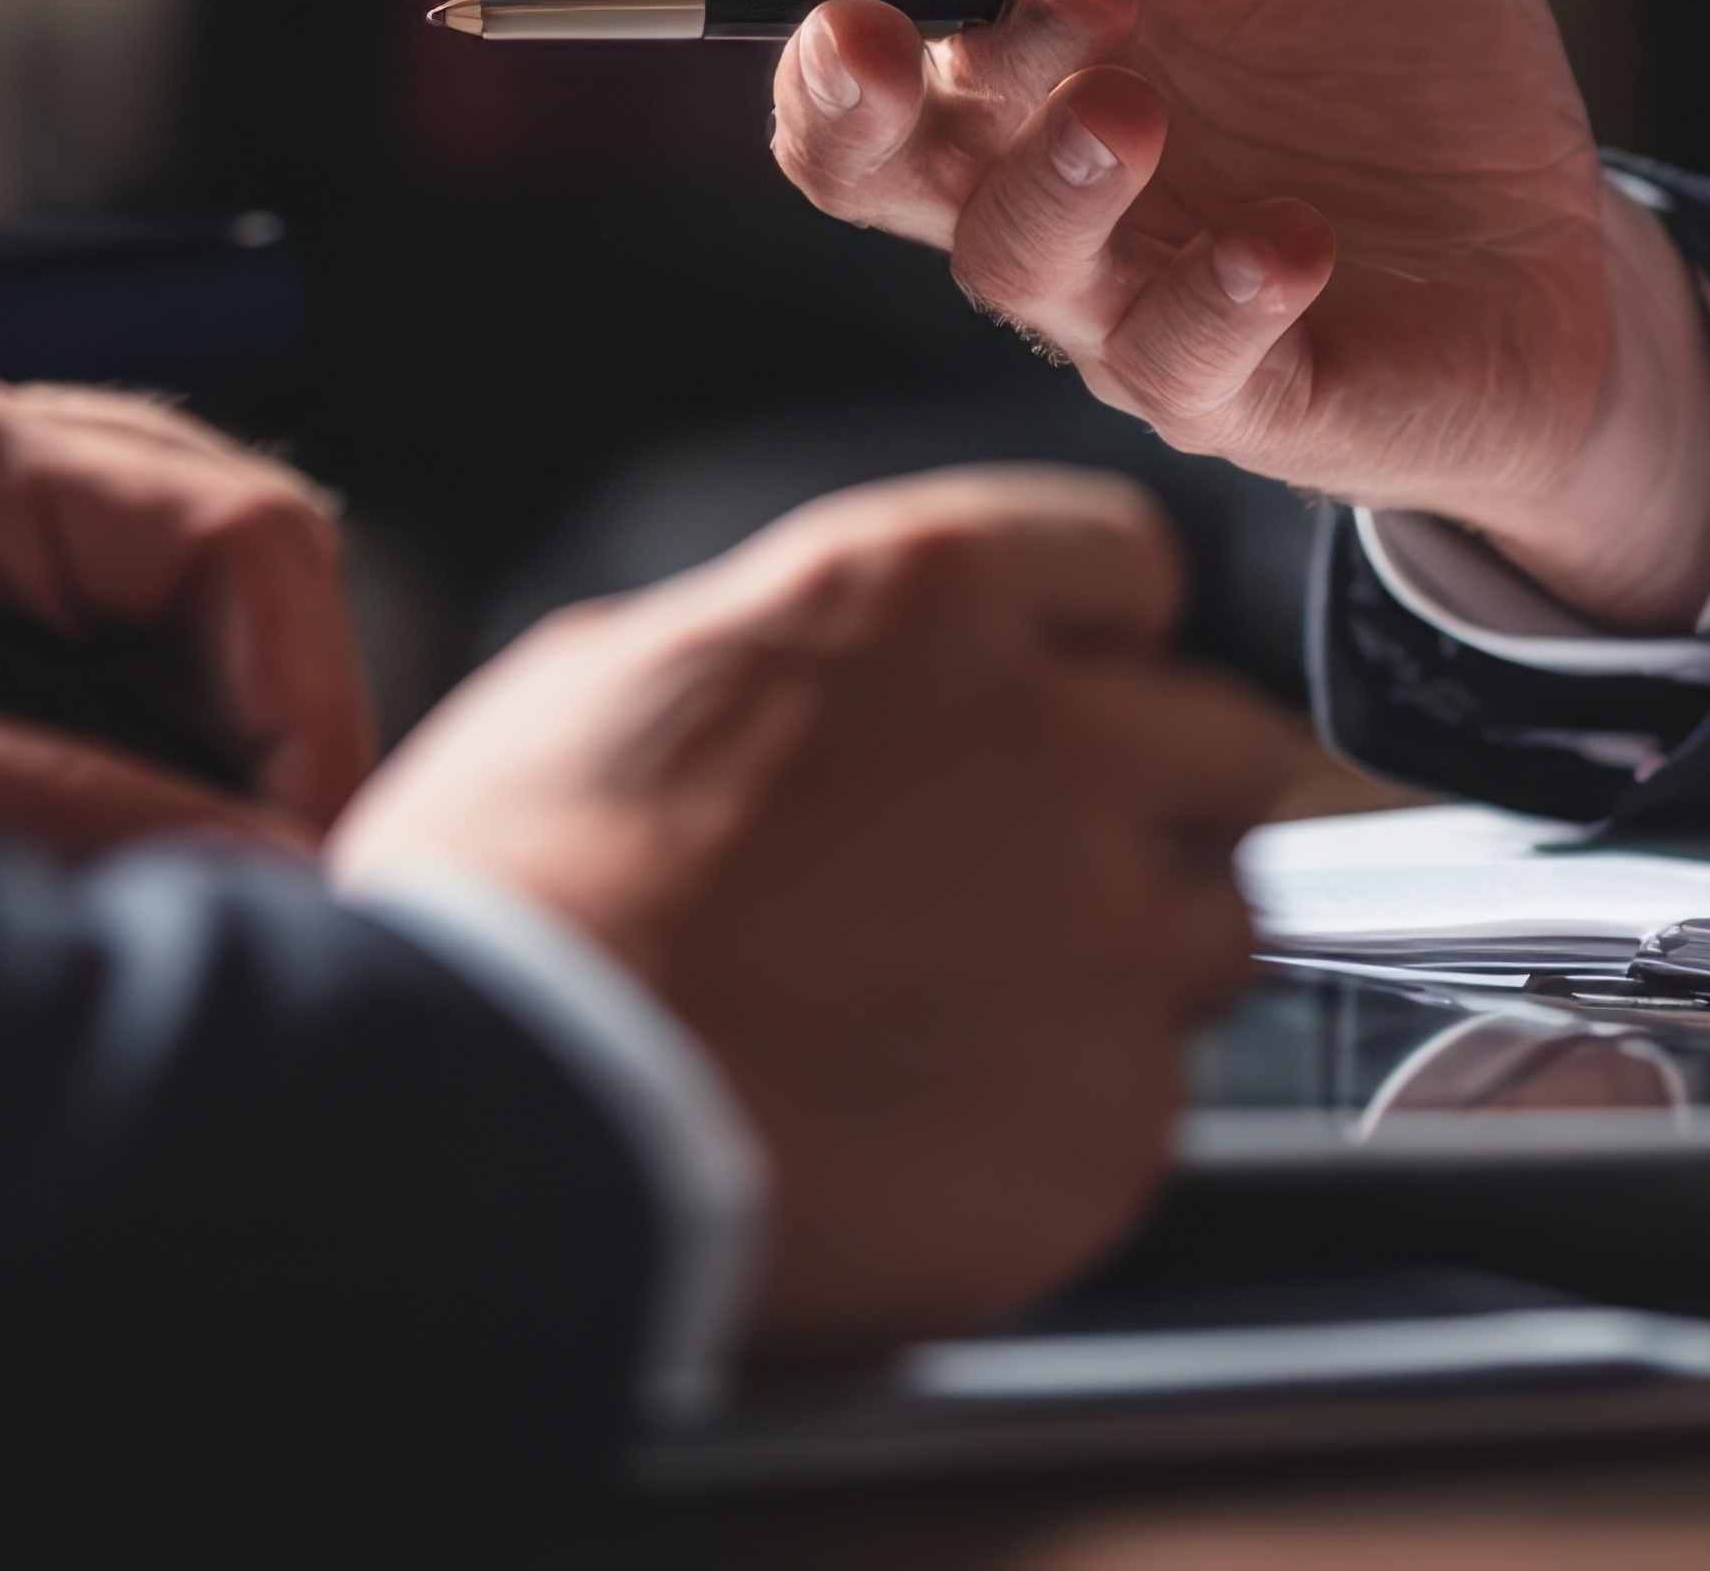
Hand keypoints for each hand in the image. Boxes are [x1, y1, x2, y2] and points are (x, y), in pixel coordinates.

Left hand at [0, 358, 365, 851]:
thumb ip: (55, 815)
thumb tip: (264, 872)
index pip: (245, 540)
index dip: (305, 708)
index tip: (300, 856)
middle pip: (244, 564)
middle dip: (276, 728)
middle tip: (263, 878)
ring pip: (196, 615)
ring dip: (213, 750)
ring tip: (187, 879)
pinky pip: (116, 658)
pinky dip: (145, 759)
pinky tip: (107, 849)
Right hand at [331, 465, 1305, 1360]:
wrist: (486, 1127)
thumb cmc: (507, 909)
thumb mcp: (621, 675)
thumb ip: (803, 656)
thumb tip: (843, 685)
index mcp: (925, 598)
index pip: (1127, 569)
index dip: (1093, 650)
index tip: (1067, 704)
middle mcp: (1050, 744)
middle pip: (1222, 749)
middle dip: (1151, 809)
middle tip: (1026, 887)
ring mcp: (1100, 936)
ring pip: (1215, 931)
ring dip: (1131, 969)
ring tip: (969, 1027)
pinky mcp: (1111, 1117)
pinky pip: (1149, 1101)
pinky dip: (1069, 1125)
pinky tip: (940, 1138)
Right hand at [723, 0, 1709, 624]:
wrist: (1556, 241)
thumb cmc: (1407, 48)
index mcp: (1030, 55)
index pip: (870, 13)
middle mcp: (1048, 185)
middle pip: (871, 162)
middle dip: (861, 91)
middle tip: (905, 12)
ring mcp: (1138, 302)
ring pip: (1015, 264)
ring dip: (1057, 174)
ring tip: (1127, 90)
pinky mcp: (1259, 398)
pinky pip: (1194, 371)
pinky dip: (1223, 300)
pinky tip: (1290, 234)